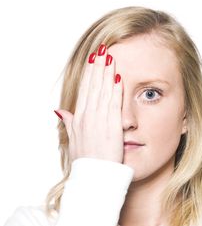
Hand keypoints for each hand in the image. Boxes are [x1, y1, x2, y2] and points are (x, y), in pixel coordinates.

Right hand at [56, 43, 123, 163]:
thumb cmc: (85, 162)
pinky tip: (118, 77)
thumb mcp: (73, 141)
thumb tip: (60, 110)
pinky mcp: (111, 128)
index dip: (88, 74)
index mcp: (79, 119)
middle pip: (92, 87)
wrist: (93, 177)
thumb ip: (68, 123)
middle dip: (97, 67)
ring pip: (102, 92)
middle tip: (102, 49)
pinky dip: (115, 91)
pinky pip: (113, 105)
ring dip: (106, 73)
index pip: (84, 91)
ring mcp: (99, 122)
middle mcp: (87, 117)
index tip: (92, 60)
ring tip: (110, 56)